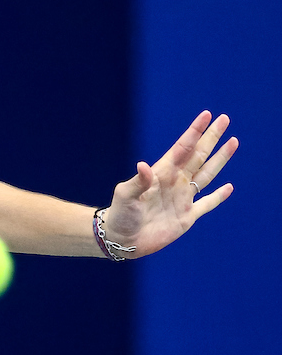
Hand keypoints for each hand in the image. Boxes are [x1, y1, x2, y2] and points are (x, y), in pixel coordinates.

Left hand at [102, 111, 236, 257]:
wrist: (122, 239)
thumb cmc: (120, 214)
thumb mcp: (125, 195)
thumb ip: (137, 182)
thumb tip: (143, 165)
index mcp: (162, 173)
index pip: (182, 148)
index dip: (194, 132)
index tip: (206, 115)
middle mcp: (175, 182)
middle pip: (198, 155)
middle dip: (211, 138)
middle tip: (224, 119)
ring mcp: (182, 198)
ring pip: (207, 174)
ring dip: (220, 159)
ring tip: (233, 142)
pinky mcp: (187, 216)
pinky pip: (207, 204)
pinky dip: (218, 196)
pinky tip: (229, 187)